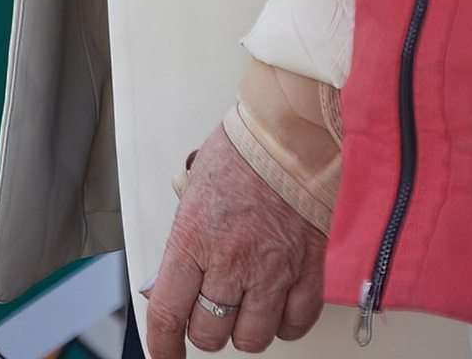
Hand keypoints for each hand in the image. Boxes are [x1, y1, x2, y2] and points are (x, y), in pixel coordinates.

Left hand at [146, 130, 325, 356]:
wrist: (290, 134)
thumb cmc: (241, 151)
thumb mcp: (193, 189)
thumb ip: (182, 242)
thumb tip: (165, 284)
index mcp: (194, 237)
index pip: (169, 311)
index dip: (163, 345)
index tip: (164, 355)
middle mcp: (232, 262)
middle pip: (209, 332)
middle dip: (203, 329)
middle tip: (206, 313)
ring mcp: (273, 272)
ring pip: (252, 337)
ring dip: (243, 330)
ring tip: (242, 308)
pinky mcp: (309, 273)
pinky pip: (294, 324)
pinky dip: (283, 324)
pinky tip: (276, 306)